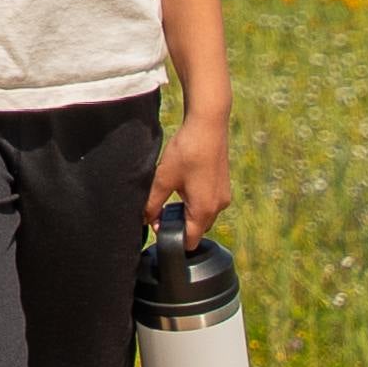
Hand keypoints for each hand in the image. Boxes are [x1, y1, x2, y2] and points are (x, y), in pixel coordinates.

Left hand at [150, 108, 233, 235]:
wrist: (208, 125)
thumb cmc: (186, 151)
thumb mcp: (163, 179)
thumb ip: (152, 205)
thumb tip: (144, 220)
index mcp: (204, 211)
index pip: (190, 241)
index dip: (172, 239)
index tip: (158, 225)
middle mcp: (218, 207)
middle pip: (197, 229)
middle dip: (179, 225)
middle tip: (160, 209)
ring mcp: (223, 196)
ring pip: (203, 216)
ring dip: (187, 212)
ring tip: (171, 194)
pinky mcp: (223, 185)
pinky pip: (209, 203)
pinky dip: (196, 201)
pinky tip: (184, 184)